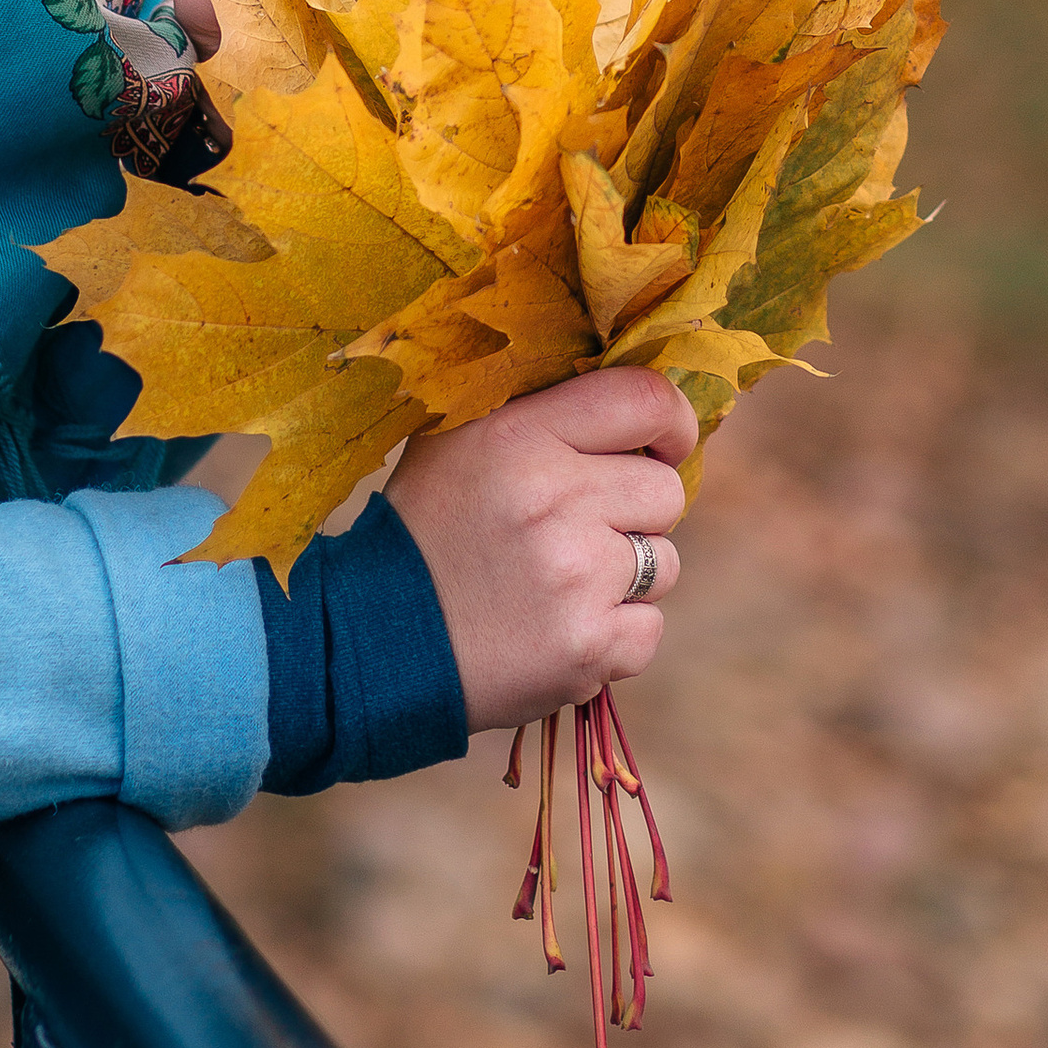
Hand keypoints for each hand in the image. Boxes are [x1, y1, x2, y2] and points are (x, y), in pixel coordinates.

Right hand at [386, 369, 694, 733]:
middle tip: (576, 534)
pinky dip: (613, 638)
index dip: (671, 422)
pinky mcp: (588, 645)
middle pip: (665, 491)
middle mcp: (553, 497)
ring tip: (555, 587)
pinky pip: (649, 630)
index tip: (663, 445)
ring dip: (624, 579)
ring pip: (664, 564)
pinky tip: (557, 631)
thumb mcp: (454, 444)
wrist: (376, 648)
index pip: (644, 399)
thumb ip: (537, 415)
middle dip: (635, 513)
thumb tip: (632, 407)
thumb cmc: (424, 536)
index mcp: (519, 436)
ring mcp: (575, 575)